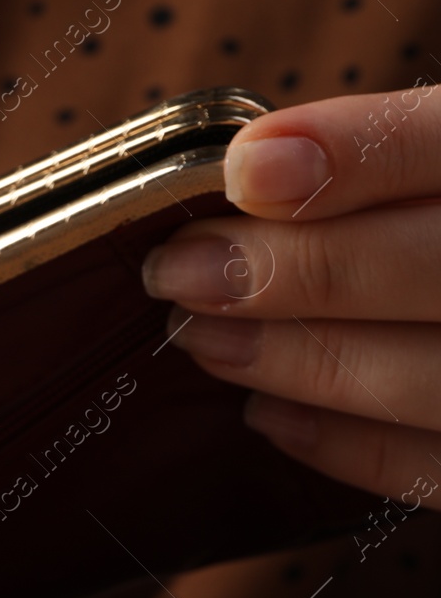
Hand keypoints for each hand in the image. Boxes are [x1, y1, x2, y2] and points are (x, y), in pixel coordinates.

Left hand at [142, 82, 440, 499]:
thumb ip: (397, 154)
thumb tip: (255, 174)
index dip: (357, 153)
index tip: (247, 170)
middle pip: (437, 265)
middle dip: (295, 271)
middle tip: (182, 273)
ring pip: (430, 376)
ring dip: (299, 360)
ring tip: (205, 340)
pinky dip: (348, 444)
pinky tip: (270, 414)